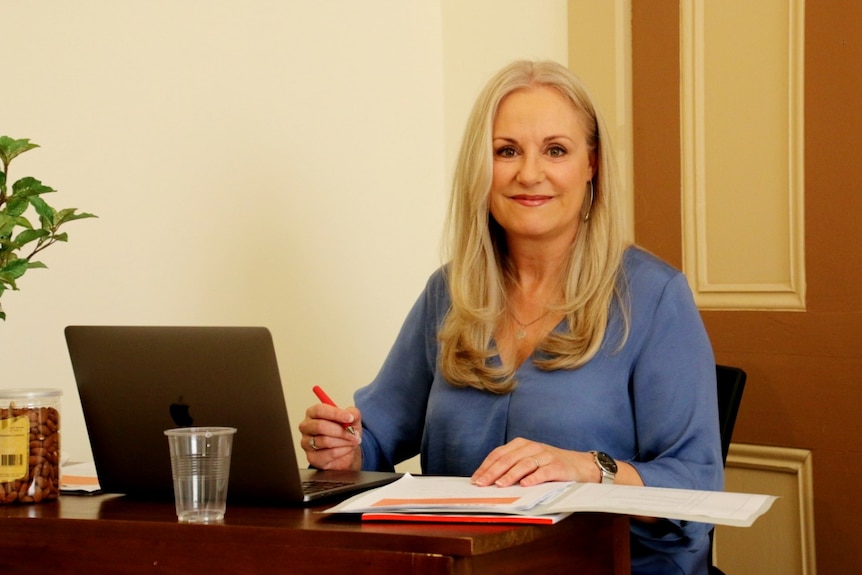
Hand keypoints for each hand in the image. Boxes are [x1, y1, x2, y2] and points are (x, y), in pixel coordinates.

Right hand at [298, 402, 362, 470]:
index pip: (319, 410)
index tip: (350, 418)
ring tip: (353, 441)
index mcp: (312, 413)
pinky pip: (329, 454)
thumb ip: (352, 413)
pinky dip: (342, 451)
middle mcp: (306, 427)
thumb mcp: (352, 418)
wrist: (346, 449)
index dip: (335, 414)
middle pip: (320, 426)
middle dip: (341, 431)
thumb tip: (351, 416)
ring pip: (325, 441)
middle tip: (354, 434)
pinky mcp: (312, 457)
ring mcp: (306, 443)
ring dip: (344, 442)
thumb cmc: (345, 430)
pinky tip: (346, 449)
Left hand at [471, 437, 598, 486]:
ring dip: (510, 475)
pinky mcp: (558, 466)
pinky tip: (525, 485)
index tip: (475, 479)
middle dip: (492, 472)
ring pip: (523, 464)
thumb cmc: (549, 465)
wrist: (580, 465)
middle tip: (482, 484)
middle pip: (508, 459)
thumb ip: (511, 467)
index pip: (498, 454)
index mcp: (521, 444)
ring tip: (499, 485)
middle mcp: (532, 447)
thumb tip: (488, 480)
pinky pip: (544, 472)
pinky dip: (533, 478)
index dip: (486, 467)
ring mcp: (545, 455)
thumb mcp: (528, 461)